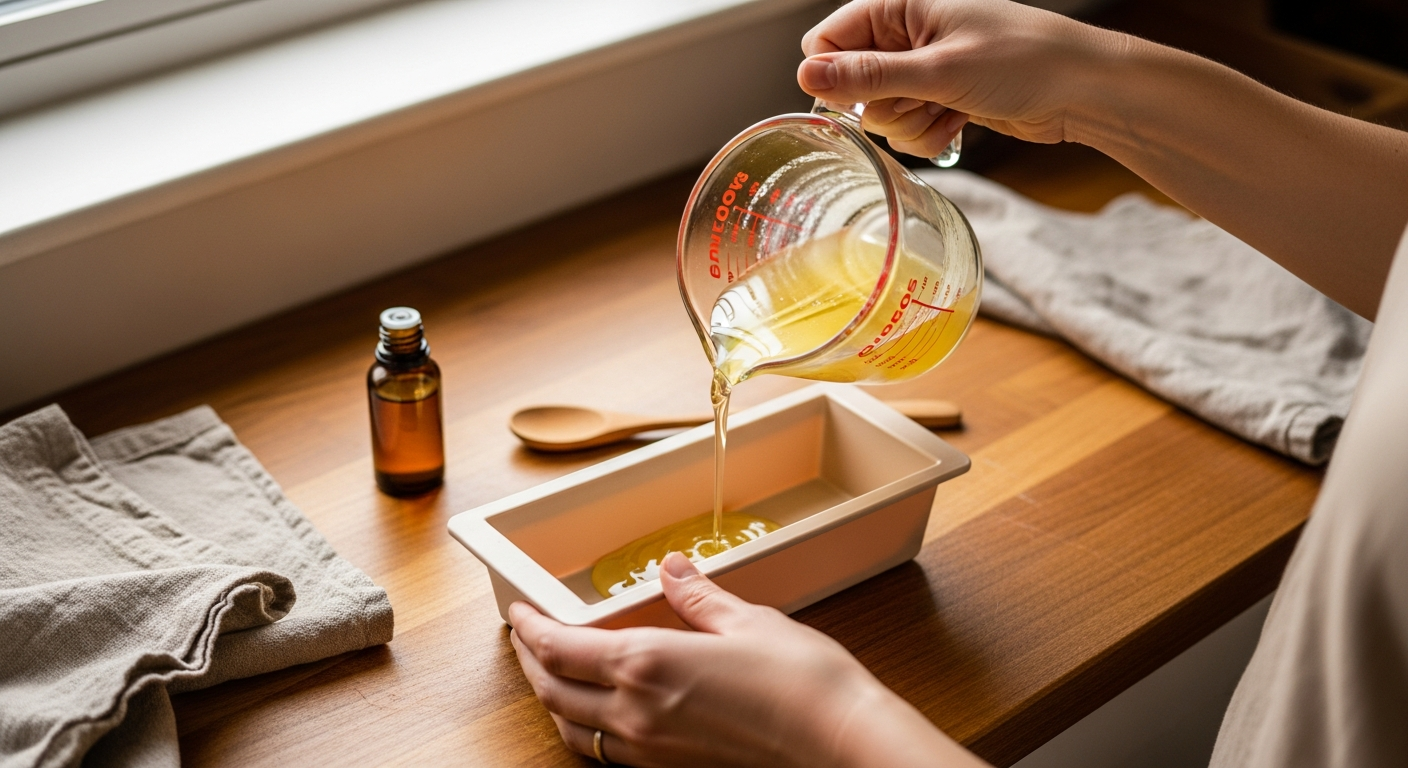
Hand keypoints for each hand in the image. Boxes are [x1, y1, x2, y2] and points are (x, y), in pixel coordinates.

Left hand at [509, 552, 986, 766]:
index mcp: (646, 664)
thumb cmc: (800, 680)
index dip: (530, 629)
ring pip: (572, 729)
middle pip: (553, 692)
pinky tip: (599, 713)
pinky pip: (604, 752)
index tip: (518, 612)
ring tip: (553, 675)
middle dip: (531, 663)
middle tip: (527, 639)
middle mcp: (636, 713)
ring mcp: (651, 750)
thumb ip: (697, 597)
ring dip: (552, 699)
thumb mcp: (745, 620)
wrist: (838, 742)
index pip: (559, 648)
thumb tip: (671, 570)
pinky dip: (584, 728)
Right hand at [796, 0, 1122, 154]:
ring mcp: (923, 68)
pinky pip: (907, 128)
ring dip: (910, 124)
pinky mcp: (940, 97)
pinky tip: (959, 124)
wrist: (1083, 89)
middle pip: (852, 85)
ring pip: (880, 114)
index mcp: (900, 5)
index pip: (827, 41)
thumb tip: (806, 77)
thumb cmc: (1024, 60)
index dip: (835, 76)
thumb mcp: (938, 69)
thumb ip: (868, 77)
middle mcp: (906, 33)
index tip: (862, 99)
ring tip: (950, 111)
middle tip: (925, 99)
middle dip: (884, 107)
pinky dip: (929, 134)